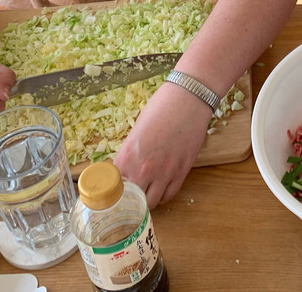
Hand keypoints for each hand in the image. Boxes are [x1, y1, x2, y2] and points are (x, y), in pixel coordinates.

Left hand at [114, 81, 213, 208]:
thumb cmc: (160, 108)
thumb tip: (126, 167)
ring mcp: (164, 173)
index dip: (113, 190)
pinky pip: (169, 195)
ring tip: (146, 191)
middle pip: (131, 200)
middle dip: (129, 199)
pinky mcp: (182, 172)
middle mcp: (144, 169)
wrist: (188, 99)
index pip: (113, 187)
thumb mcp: (136, 130)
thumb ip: (130, 153)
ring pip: (151, 202)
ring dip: (147, 200)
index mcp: (127, 156)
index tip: (115, 190)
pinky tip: (161, 188)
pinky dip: (163, 195)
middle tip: (130, 194)